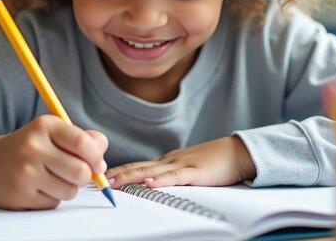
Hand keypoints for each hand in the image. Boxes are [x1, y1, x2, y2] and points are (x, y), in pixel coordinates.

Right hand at [0, 115, 107, 210]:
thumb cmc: (30, 147)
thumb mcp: (54, 133)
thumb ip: (83, 140)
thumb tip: (101, 161)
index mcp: (45, 126)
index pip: (83, 143)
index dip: (97, 157)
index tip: (98, 165)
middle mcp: (32, 147)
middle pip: (81, 172)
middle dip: (85, 177)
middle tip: (76, 174)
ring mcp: (24, 172)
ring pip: (69, 191)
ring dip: (67, 188)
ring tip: (52, 178)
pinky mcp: (18, 195)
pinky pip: (53, 203)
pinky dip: (51, 198)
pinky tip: (37, 187)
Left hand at [105, 136, 255, 188]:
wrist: (239, 152)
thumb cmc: (215, 162)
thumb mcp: (188, 168)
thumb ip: (170, 174)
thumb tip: (151, 183)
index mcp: (168, 161)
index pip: (137, 166)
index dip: (118, 171)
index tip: (100, 177)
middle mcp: (170, 161)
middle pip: (138, 167)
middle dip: (117, 174)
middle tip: (96, 180)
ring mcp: (183, 165)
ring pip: (152, 172)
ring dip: (130, 177)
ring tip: (113, 182)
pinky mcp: (197, 173)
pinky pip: (177, 178)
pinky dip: (161, 181)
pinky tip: (149, 184)